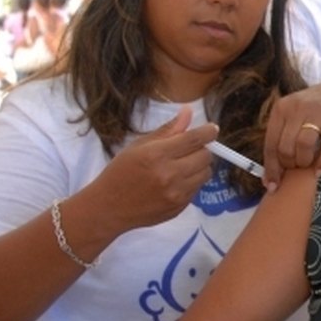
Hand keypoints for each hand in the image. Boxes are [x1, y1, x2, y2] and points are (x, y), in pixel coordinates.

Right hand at [88, 106, 216, 231]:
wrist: (108, 208)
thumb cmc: (120, 172)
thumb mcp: (138, 146)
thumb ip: (167, 130)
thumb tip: (188, 111)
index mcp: (156, 155)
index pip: (194, 139)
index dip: (208, 132)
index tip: (212, 129)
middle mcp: (170, 175)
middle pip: (205, 156)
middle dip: (202, 149)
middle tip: (190, 149)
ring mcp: (176, 194)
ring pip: (206, 173)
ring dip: (199, 166)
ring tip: (182, 165)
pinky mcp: (179, 207)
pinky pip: (197, 188)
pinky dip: (192, 181)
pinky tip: (174, 181)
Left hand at [261, 83, 320, 191]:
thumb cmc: (313, 111)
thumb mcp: (293, 117)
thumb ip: (281, 140)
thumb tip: (268, 178)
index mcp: (281, 109)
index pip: (270, 144)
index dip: (271, 168)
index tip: (273, 185)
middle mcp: (297, 108)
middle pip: (285, 147)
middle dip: (289, 165)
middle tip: (296, 168)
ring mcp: (318, 112)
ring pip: (303, 146)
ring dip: (304, 162)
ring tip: (307, 165)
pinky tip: (320, 170)